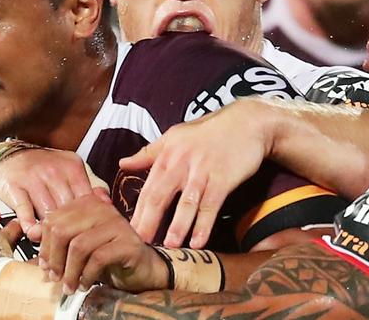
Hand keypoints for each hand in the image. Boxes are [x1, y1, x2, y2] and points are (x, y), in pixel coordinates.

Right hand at [0, 147, 109, 240]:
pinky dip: (30, 226)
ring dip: (50, 233)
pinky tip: (33, 234)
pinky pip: (25, 211)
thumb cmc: (44, 168)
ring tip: (54, 248)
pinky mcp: (14, 186)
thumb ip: (87, 188)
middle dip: (71, 231)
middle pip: (68, 210)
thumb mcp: (68, 170)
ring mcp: (33, 178)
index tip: (88, 237)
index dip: (88, 221)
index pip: (86, 199)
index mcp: (72, 167)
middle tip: (72, 250)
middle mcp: (54, 170)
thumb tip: (108, 207)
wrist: (8, 156)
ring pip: (48, 213)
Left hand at [39, 194, 167, 293]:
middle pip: (62, 230)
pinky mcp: (128, 243)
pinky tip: (84, 285)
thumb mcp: (78, 245)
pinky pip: (98, 258)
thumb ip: (57, 237)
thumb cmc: (106, 256)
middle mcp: (101, 208)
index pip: (53, 219)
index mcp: (86, 203)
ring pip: (78, 245)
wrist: (141, 268)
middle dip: (54, 259)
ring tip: (68, 287)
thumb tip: (31, 233)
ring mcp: (117, 224)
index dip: (44, 245)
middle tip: (54, 278)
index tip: (44, 265)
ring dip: (69, 272)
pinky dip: (86, 275)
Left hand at [120, 99, 271, 248]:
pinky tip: (198, 242)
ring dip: (177, 226)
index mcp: (166, 155)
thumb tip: (122, 163)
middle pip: (160, 196)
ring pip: (186, 203)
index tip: (128, 232)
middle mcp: (181, 164)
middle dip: (148, 222)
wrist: (246, 122)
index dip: (137, 211)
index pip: (147, 187)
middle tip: (139, 244)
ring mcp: (202, 172)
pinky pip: (211, 205)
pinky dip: (204, 224)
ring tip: (169, 247)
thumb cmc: (208, 131)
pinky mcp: (223, 179)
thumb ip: (148, 153)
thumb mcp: (174, 136)